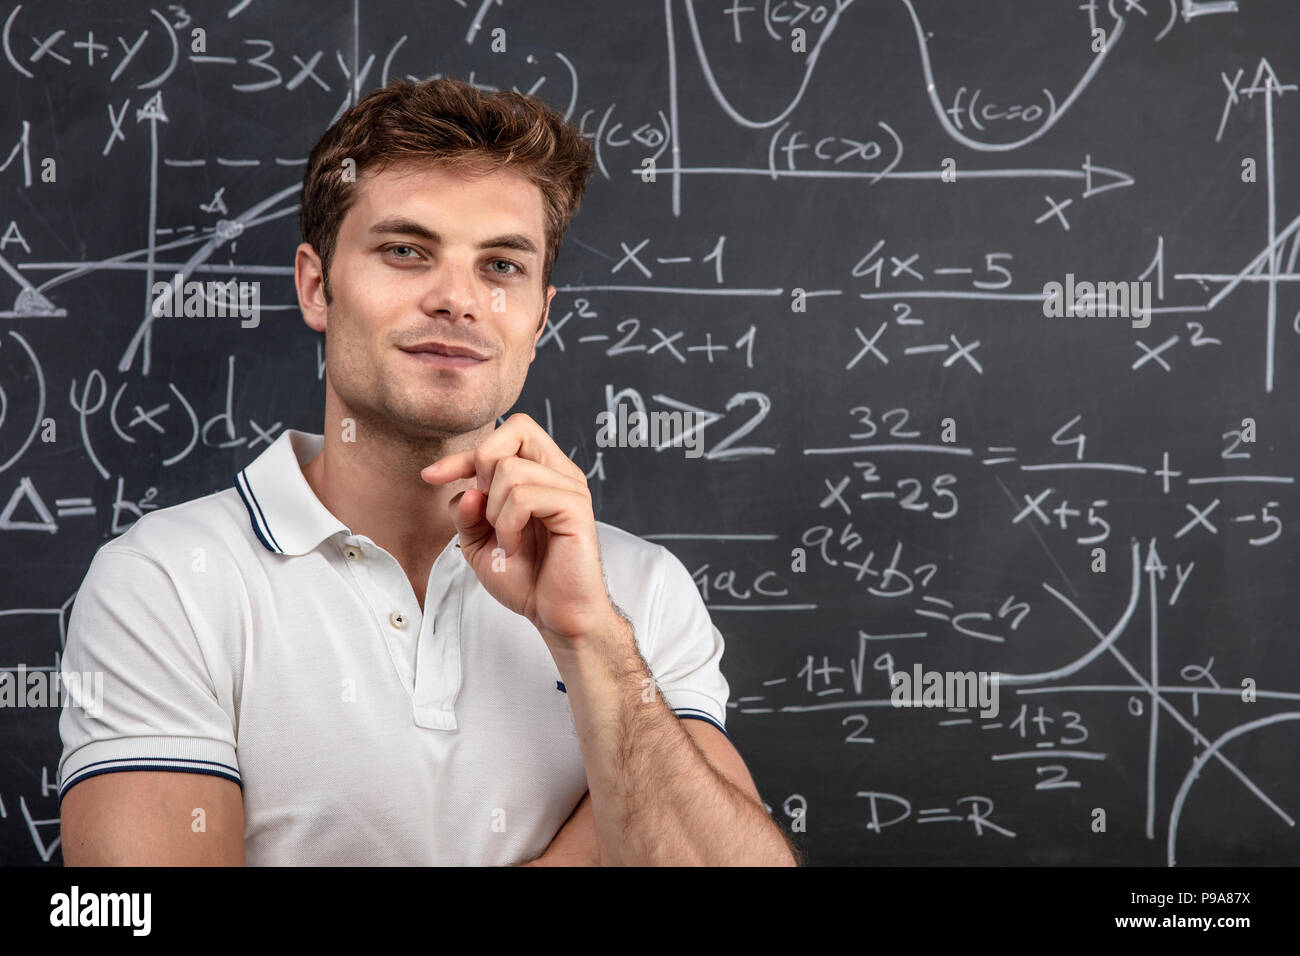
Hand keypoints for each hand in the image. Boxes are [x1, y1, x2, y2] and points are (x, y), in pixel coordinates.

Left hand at [421, 413, 620, 647]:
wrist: (557, 616)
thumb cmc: (527, 579)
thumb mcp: (479, 542)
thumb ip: (466, 513)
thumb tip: (466, 491)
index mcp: (541, 474)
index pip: (504, 436)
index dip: (463, 453)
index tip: (431, 476)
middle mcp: (559, 473)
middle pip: (518, 428)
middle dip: (481, 465)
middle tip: (484, 512)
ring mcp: (570, 488)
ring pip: (512, 469)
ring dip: (494, 510)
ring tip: (505, 540)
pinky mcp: (576, 508)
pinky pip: (525, 496)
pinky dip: (507, 524)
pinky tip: (512, 546)